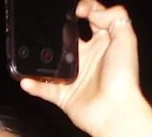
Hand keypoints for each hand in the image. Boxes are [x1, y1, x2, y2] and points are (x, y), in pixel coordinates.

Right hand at [19, 1, 151, 136]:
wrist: (115, 110)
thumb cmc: (123, 76)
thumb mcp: (126, 38)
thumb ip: (114, 17)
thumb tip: (92, 12)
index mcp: (104, 44)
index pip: (94, 19)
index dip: (86, 9)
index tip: (77, 9)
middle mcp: (88, 59)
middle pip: (67, 40)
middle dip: (57, 32)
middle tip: (46, 26)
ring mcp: (75, 78)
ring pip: (52, 65)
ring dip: (39, 59)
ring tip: (29, 50)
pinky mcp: (65, 96)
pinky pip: (44, 89)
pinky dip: (33, 85)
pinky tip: (25, 79)